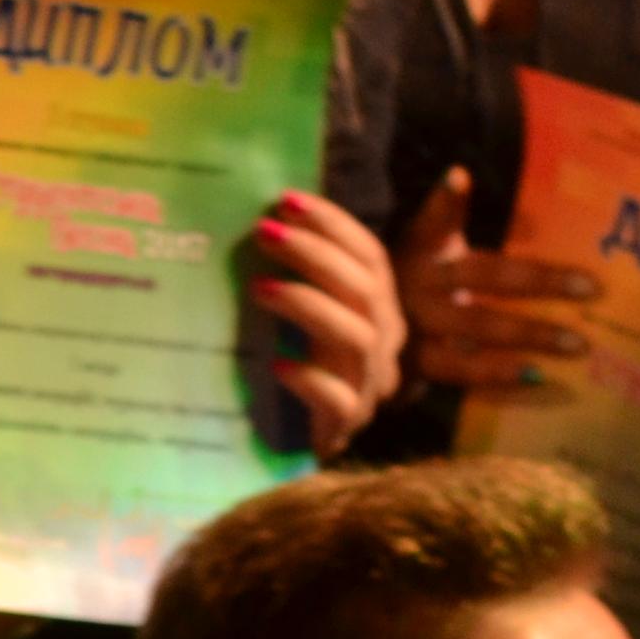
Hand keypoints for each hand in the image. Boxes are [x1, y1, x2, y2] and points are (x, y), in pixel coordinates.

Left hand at [245, 190, 408, 456]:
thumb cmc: (296, 361)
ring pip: (357, 337)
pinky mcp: (346, 423)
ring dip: (309, 306)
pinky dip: (309, 378)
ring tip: (259, 288)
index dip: (334, 224)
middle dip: (316, 255)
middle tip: (264, 232)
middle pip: (365, 289)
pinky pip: (339, 399)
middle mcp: (383, 340)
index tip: (285, 199)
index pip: (370, 255)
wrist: (297, 439)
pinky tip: (275, 365)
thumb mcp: (298, 311)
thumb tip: (256, 217)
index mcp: (377, 307)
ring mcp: (369, 383)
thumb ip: (292, 271)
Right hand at [394, 166, 599, 400]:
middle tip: (592, 288)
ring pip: (478, 325)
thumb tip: (513, 207)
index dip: (444, 202)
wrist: (358, 347)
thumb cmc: (409, 293)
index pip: (432, 222)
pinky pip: (462, 369)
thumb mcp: (425, 259)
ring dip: (531, 334)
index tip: (458, 178)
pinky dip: (500, 374)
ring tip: (578, 344)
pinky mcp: (412, 365)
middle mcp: (414, 284)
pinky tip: (536, 377)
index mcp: (418, 252)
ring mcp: (411, 325)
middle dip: (540, 280)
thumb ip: (454, 235)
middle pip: (482, 276)